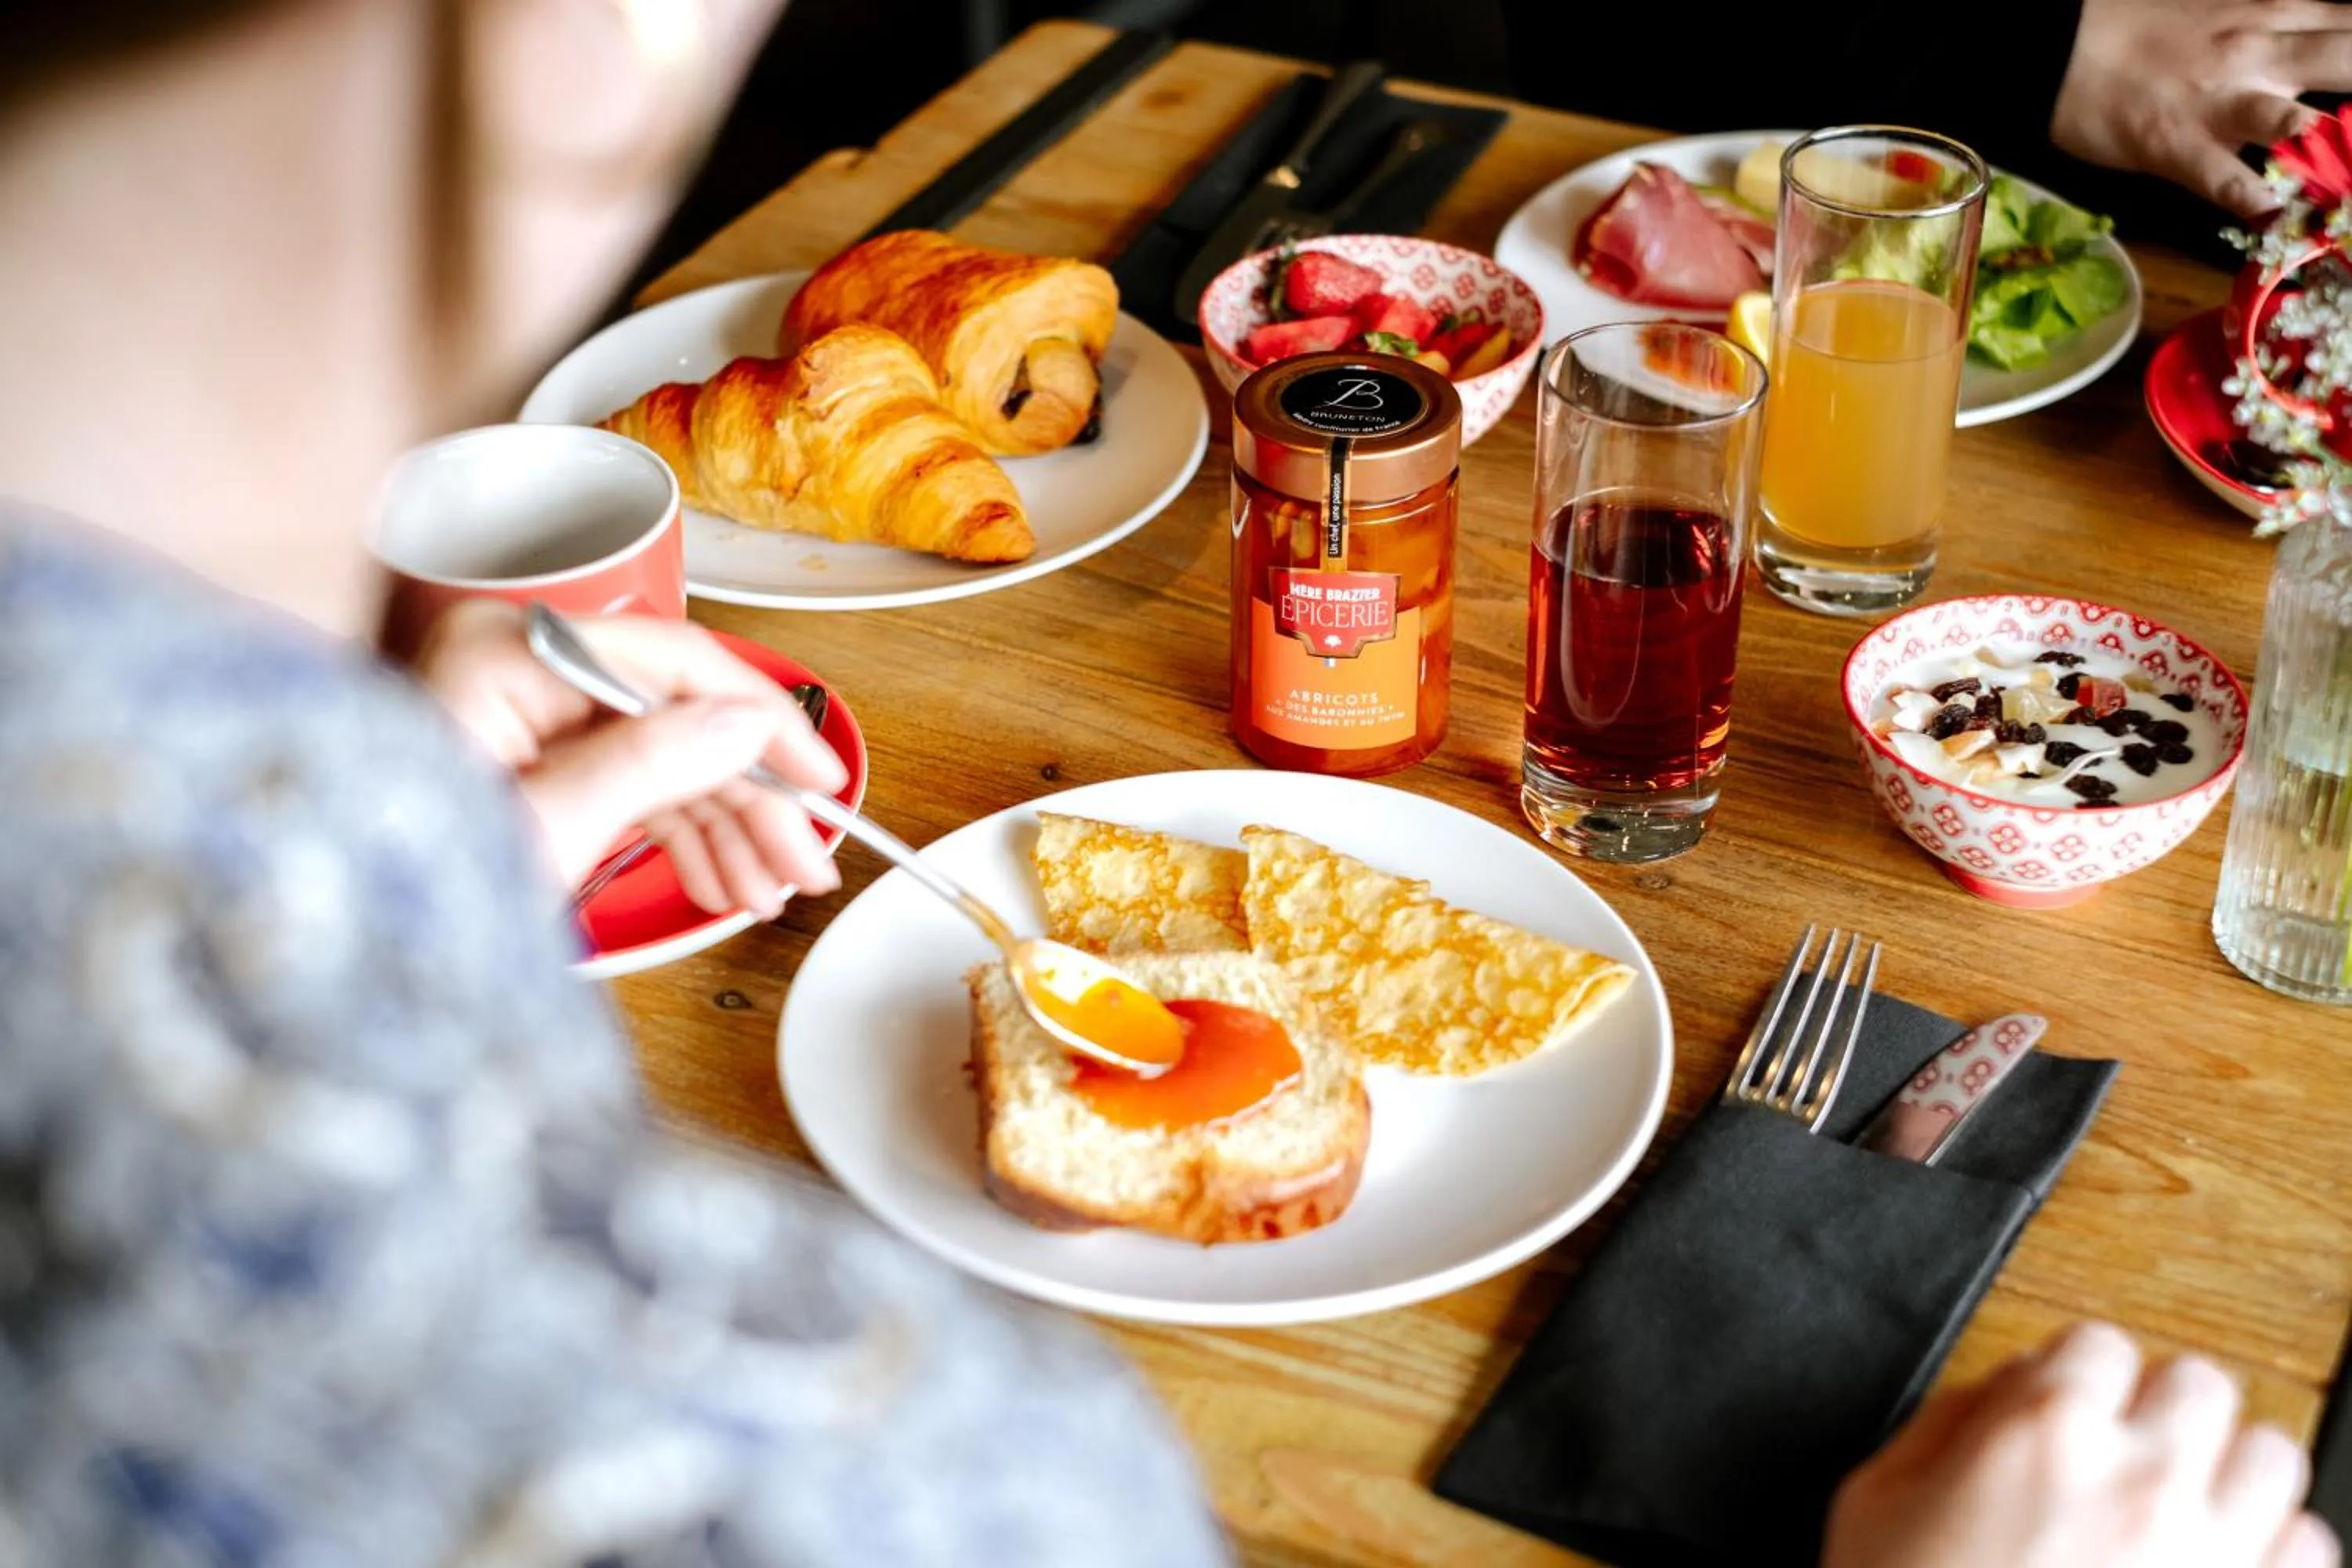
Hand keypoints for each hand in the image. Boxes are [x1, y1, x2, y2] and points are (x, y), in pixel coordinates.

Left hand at [415, 599, 846, 916]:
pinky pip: (634, 788)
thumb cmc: (406, 881)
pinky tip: (726, 885)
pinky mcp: (536, 767)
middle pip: (677, 716)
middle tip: (805, 859)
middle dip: (750, 798)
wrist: (338, 944)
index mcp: (509, 652)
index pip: (671, 661)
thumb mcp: (548, 822)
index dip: (761, 718)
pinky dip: (684, 838)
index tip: (818, 773)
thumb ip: (653, 762)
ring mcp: (531, 719)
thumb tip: (748, 724)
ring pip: (666, 759)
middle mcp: (523, 670)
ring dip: (729, 829)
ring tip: (773, 892)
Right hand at [1823, 1322, 2336, 1567]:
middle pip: (2199, 1384)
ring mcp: (2211, 1551)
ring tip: (2181, 1503)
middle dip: (2158, 1410)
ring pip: (2270, 1454)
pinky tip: (2216, 1561)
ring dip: (2224, 1471)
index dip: (2073, 1373)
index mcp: (2042, 1433)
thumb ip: (1942, 1424)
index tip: (2067, 1403)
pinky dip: (2271, 1547)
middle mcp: (2141, 1480)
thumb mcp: (1874, 1501)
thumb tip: (2001, 1390)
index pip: (2096, 1342)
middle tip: (2124, 1449)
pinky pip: (2308, 1544)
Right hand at [2050, 0, 2351, 217]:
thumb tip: (2317, 39)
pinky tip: (2275, 217)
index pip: (2351, 23)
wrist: (2055, 47)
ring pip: (2297, 125)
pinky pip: (2228, 183)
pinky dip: (2257, 204)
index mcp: (2271, 13)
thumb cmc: (2133, 24)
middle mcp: (2259, 53)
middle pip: (2348, 60)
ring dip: (2324, 148)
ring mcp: (2220, 104)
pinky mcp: (2178, 148)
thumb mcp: (2220, 5)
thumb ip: (2273, 23)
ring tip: (2338, 181)